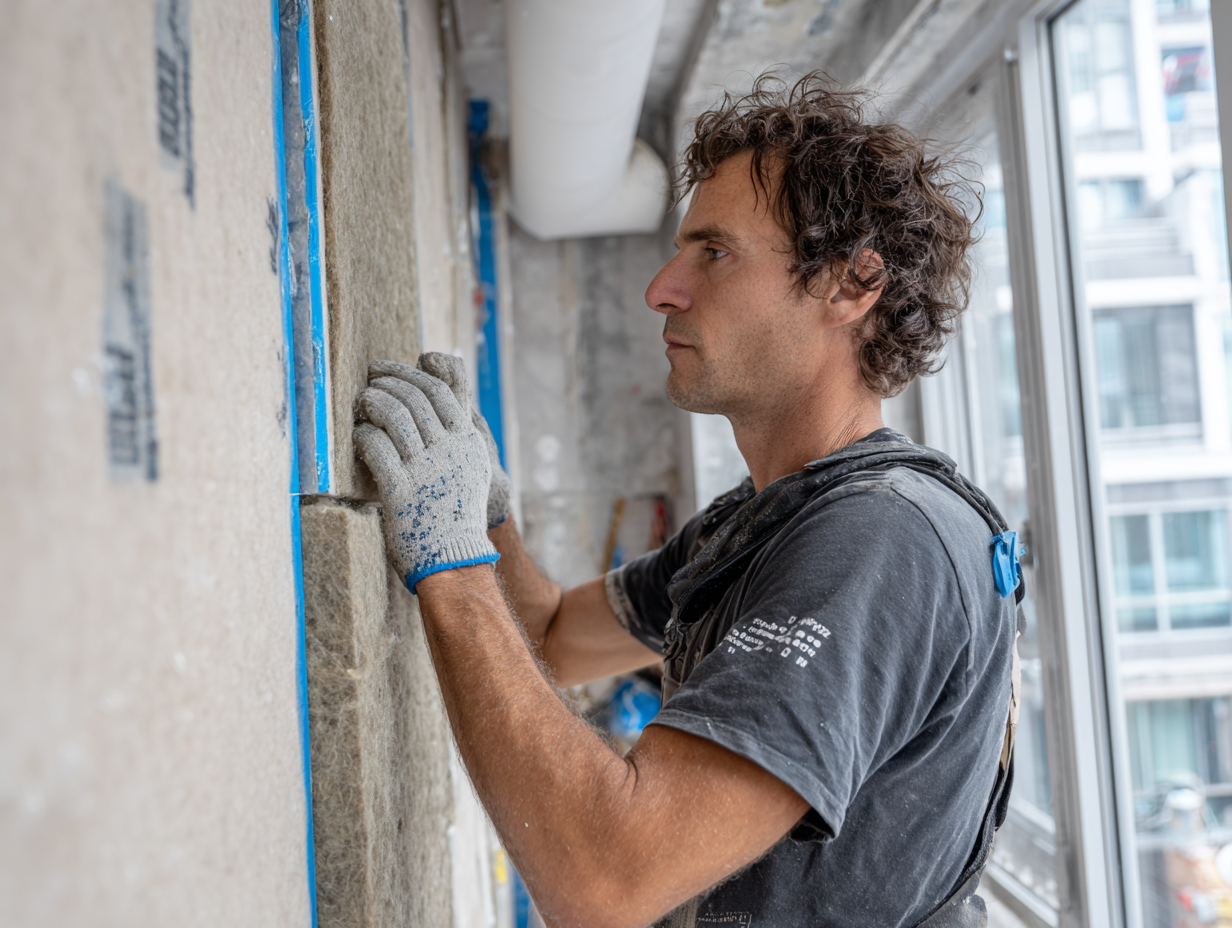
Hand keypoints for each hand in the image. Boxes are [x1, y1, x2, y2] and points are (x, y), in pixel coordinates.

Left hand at [372, 353, 511, 528]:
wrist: (454, 559)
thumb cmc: (456, 513)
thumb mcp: (471, 468)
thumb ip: (457, 435)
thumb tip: (435, 400)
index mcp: (467, 442)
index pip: (441, 389)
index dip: (409, 373)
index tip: (388, 371)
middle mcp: (449, 451)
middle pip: (415, 397)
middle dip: (387, 381)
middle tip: (370, 382)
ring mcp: (426, 470)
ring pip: (395, 416)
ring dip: (373, 402)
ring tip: (362, 403)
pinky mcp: (400, 491)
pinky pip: (376, 447)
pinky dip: (363, 435)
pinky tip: (358, 436)